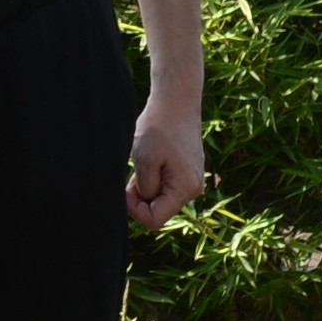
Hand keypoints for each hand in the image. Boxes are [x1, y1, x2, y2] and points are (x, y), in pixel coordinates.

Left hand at [125, 90, 206, 233]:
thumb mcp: (144, 160)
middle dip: (141, 197)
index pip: (155, 220)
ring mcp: (192, 179)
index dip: (135, 209)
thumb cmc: (159, 127)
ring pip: (161, 197)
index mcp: (185, 189)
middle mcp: (194, 188)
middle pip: (159, 210)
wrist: (177, 100)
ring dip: (147, 185)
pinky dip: (154, 176)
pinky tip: (152, 157)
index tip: (127, 187)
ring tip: (144, 161)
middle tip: (134, 172)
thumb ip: (144, 189)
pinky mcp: (188, 170)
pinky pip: (166, 185)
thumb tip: (146, 200)